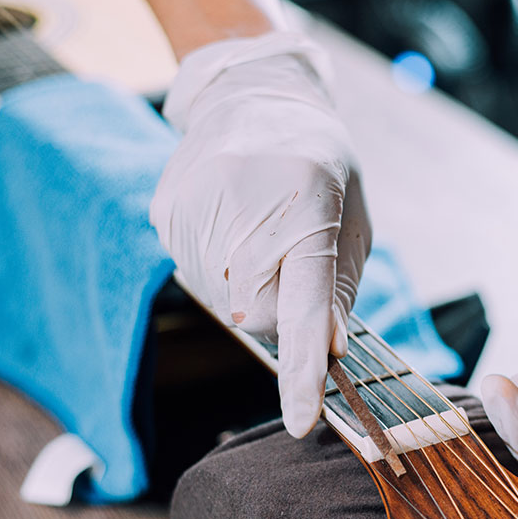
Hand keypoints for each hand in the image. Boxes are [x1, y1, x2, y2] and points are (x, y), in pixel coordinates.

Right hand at [150, 32, 370, 436]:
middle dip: (281, 307)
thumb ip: (338, 291)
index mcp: (308, 207)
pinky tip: (230, 222)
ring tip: (258, 227)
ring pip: (226, 302)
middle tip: (290, 253)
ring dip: (248, 285)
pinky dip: (219, 267)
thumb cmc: (319, 167)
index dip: (303, 370)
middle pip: (260, 315)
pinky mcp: (165, 214)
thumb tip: (324, 353)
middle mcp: (245, 208)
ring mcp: (196, 210)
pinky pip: (196, 278)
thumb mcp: (352, 219)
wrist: (252, 96)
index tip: (301, 422)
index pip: (303, 307)